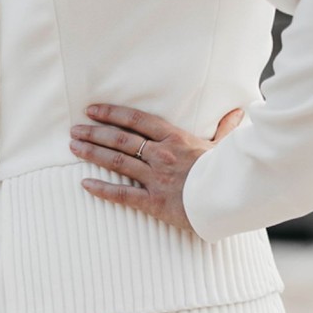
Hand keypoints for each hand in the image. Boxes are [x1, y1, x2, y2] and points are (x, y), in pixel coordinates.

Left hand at [69, 103, 244, 233]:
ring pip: (117, 161)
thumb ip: (226, 130)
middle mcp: (161, 155)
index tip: (93, 110)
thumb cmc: (228, 173)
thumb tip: (239, 113)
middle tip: (75, 129)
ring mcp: (155, 178)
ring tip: (74, 147)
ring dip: (93, 153)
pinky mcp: (154, 202)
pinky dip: (102, 189)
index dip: (111, 113)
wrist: (231, 200)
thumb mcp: (226, 148)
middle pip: (120, 139)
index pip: (136, 120)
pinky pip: (122, 194)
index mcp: (175, 138)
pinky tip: (85, 184)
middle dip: (95, 132)